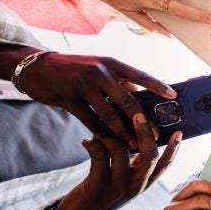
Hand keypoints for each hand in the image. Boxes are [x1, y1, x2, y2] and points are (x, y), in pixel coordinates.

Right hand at [22, 53, 174, 147]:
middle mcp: (100, 73)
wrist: (37, 68)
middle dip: (142, 120)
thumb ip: (118, 82)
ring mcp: (84, 86)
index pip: (140, 75)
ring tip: (133, 145)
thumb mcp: (99, 68)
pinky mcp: (70, 100)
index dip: (157, 86)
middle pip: (127, 100)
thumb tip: (140, 98)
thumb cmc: (74, 69)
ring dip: (122, 133)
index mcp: (111, 63)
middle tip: (155, 135)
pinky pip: (90, 121)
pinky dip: (101, 134)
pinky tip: (109, 143)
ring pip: (109, 115)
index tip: (173, 96)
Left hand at [53, 113, 181, 209]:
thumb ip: (135, 165)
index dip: (174, 149)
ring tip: (98, 135)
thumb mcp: (123, 181)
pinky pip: (99, 155)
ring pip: (120, 150)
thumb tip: (141, 137)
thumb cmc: (100, 193)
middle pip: (149, 155)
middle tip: (138, 115)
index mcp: (143, 184)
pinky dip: (92, 144)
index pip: (165, 165)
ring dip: (107, 136)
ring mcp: (118, 188)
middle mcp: (135, 187)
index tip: (179, 132)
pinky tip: (87, 142)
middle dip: (145, 132)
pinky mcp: (98, 188)